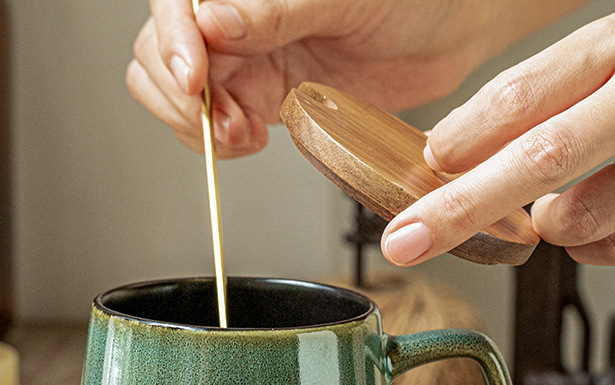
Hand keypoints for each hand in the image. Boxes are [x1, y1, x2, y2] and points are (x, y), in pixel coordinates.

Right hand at [126, 0, 581, 157]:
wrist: (453, 32)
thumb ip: (275, 10)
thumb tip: (212, 22)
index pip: (175, 5)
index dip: (174, 42)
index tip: (197, 79)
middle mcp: (235, 15)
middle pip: (161, 51)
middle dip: (183, 95)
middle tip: (228, 121)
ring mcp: (246, 57)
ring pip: (176, 91)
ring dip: (195, 124)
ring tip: (241, 136)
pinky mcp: (261, 96)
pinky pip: (212, 123)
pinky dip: (217, 141)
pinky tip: (249, 141)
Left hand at [381, 9, 614, 266]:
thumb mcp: (598, 68)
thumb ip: (529, 105)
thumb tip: (441, 151)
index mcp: (612, 49)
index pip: (519, 94)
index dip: (460, 140)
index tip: (415, 175)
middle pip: (542, 155)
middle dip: (462, 208)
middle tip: (407, 242)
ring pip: (588, 211)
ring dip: (553, 224)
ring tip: (554, 212)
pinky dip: (597, 248)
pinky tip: (597, 228)